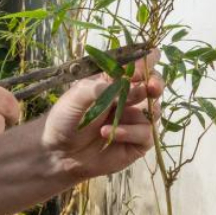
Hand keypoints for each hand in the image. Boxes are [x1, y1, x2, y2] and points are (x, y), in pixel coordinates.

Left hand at [39, 48, 163, 181]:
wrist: (59, 151)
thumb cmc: (66, 118)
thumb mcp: (78, 95)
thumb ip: (103, 88)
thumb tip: (130, 85)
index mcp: (114, 82)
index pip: (137, 66)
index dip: (145, 62)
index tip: (144, 64)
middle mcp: (128, 98)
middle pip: (153, 85)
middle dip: (156, 83)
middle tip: (151, 87)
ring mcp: (134, 120)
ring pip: (154, 109)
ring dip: (143, 108)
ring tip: (119, 112)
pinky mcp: (137, 142)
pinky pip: (145, 133)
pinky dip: (130, 132)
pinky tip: (110, 132)